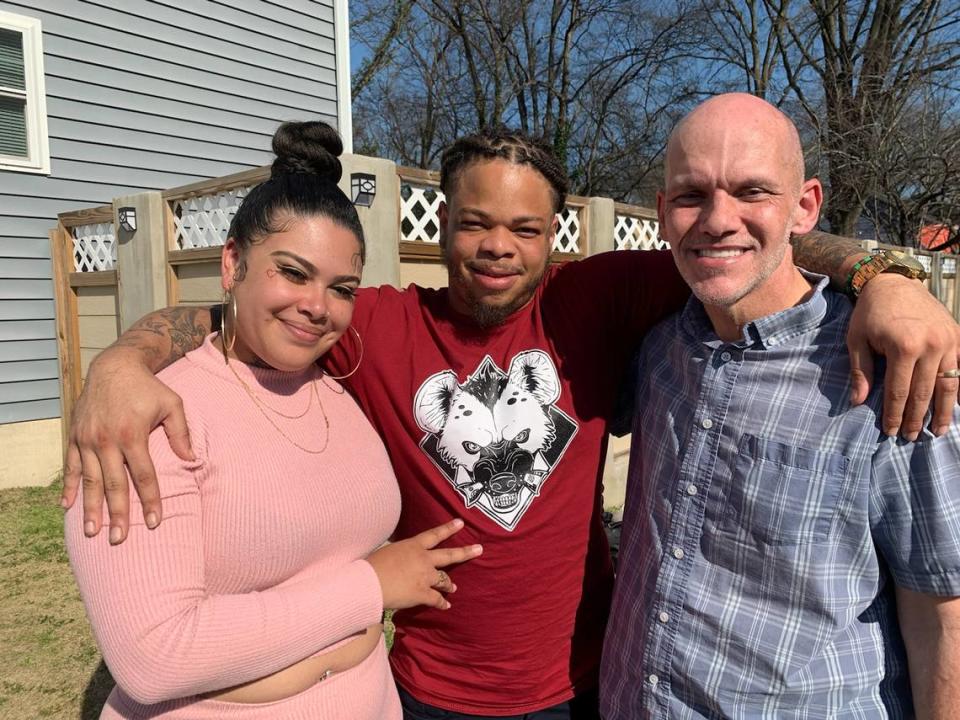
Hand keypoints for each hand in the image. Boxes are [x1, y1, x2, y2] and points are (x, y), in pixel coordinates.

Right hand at [61, 348, 193, 543]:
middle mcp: (107, 440)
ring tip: (93, 532)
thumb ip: (181, 433)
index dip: (150, 500)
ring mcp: (87, 439)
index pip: (144, 475)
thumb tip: (192, 459)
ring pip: (89, 480)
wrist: (114, 366)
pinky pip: (70, 466)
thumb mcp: (172, 404)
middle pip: (114, 484)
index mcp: (133, 434)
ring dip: (90, 508)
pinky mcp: (75, 436)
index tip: (155, 522)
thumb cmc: (148, 387)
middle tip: (119, 541)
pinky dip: (68, 486)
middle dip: (118, 514)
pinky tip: (67, 506)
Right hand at [366, 519, 482, 610]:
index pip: (434, 534)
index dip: (448, 528)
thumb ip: (402, 553)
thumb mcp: (389, 551)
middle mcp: (423, 559)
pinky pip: (437, 599)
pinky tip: (446, 606)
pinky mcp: (423, 593)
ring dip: (450, 584)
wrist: (369, 582)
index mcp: (413, 546)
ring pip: (444, 580)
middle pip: (449, 555)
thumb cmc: (373, 564)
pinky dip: (442, 603)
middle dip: (465, 552)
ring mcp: (425, 576)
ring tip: (454, 588)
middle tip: (479, 549)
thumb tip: (403, 559)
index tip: (461, 523)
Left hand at [848, 274, 959, 439]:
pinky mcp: (957, 335)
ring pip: (949, 383)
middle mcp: (931, 344)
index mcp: (903, 346)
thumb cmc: (869, 313)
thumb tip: (858, 402)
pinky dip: (959, 387)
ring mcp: (948, 340)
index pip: (900, 391)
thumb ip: (861, 372)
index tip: (892, 432)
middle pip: (925, 392)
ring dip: (945, 410)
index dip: (896, 415)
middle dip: (918, 418)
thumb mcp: (856, 340)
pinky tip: (956, 405)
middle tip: (913, 438)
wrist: (893, 282)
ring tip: (940, 431)